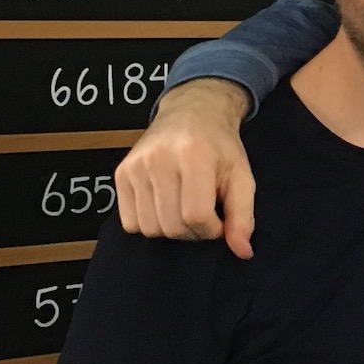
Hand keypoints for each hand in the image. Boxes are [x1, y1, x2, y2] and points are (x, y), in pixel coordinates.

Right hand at [114, 79, 256, 257]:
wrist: (191, 111)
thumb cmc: (219, 146)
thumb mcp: (241, 175)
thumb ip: (243, 214)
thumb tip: (243, 252)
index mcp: (193, 155)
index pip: (196, 215)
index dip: (212, 229)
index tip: (219, 220)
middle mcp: (159, 158)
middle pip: (171, 226)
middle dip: (192, 232)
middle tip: (202, 215)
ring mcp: (135, 166)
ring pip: (149, 228)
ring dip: (170, 229)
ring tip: (183, 210)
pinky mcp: (121, 172)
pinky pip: (129, 222)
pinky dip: (148, 223)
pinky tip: (164, 206)